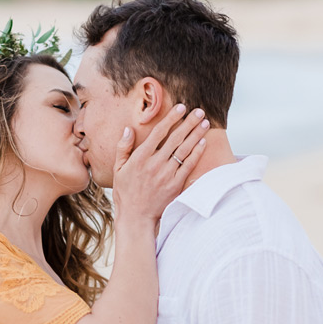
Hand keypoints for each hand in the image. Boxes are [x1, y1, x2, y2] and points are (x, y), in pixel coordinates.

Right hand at [112, 104, 208, 221]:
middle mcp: (154, 163)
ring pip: (184, 149)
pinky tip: (203, 143)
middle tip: (199, 111)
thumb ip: (123, 148)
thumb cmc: (125, 192)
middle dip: (189, 122)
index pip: (158, 132)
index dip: (171, 118)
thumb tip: (128, 129)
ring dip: (196, 134)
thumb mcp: (117, 169)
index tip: (181, 107)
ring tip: (205, 123)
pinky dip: (197, 153)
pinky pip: (189, 165)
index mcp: (139, 158)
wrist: (136, 216)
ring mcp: (166, 174)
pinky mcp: (176, 184)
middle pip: (175, 138)